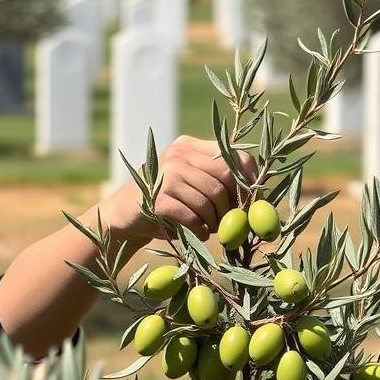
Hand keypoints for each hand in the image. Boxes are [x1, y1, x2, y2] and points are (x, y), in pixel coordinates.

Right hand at [101, 135, 256, 244]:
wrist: (122, 216)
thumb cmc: (165, 202)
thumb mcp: (188, 180)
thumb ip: (215, 178)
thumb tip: (256, 193)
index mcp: (189, 145)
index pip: (233, 154)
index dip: (249, 178)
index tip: (252, 201)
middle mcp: (178, 154)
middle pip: (224, 178)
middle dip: (232, 205)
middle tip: (230, 222)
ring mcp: (166, 175)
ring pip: (209, 200)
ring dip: (215, 221)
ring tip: (210, 228)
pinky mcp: (157, 199)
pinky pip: (192, 217)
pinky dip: (199, 230)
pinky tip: (197, 233)